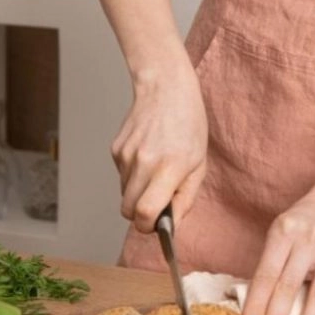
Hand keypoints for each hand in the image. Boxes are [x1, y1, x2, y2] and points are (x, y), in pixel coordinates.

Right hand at [111, 51, 208, 231]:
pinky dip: (132, 175)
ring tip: (156, 169)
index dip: (149, 227)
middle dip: (141, 215)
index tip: (157, 224)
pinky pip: (121, 176)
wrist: (165, 88)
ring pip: (124, 194)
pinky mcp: (115, 149)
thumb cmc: (188, 123)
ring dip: (138, 192)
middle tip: (157, 202)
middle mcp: (143, 162)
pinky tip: (147, 154)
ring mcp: (125, 155)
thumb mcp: (199, 164)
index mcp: (169, 167)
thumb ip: (184, 198)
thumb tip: (170, 225)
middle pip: (128, 211)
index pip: (145, 213)